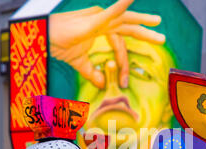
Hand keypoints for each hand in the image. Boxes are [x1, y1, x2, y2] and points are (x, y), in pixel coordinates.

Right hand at [49, 0, 164, 88]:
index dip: (124, 63)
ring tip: (158, 22)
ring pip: (126, 20)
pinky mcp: (95, 20)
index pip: (119, 44)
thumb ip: (92, 72)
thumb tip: (102, 83)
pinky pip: (113, 12)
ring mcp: (99, 19)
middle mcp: (103, 22)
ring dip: (142, 21)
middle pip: (128, 27)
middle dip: (145, 32)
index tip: (123, 81)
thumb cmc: (58, 44)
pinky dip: (123, 5)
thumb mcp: (80, 62)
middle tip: (161, 38)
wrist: (44, 39)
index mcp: (100, 30)